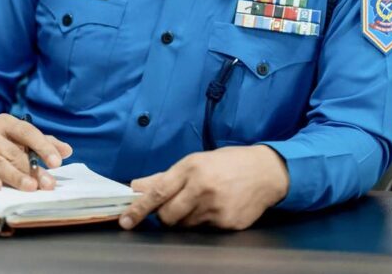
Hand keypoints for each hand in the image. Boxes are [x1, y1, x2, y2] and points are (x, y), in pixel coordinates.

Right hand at [0, 114, 72, 191]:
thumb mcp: (13, 138)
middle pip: (15, 153)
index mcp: (5, 123)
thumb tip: (67, 151)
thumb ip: (40, 143)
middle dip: (33, 170)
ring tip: (30, 187)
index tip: (57, 162)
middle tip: (48, 184)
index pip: (27, 132)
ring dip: (15, 176)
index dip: (43, 147)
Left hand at [119, 145, 288, 230]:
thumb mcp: (195, 161)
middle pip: (168, 216)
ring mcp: (217, 208)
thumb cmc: (228, 163)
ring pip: (185, 225)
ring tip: (204, 201)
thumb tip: (135, 185)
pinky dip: (206, 221)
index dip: (138, 208)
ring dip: (187, 218)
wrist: (266, 171)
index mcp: (192, 168)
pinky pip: (205, 230)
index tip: (125, 220)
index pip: (158, 192)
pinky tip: (219, 207)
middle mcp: (203, 188)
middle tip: (176, 206)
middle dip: (166, 215)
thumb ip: (164, 176)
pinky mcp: (228, 223)